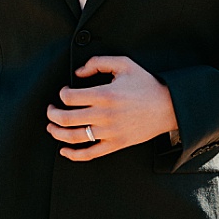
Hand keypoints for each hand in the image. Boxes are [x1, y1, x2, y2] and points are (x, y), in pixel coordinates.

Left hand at [45, 55, 176, 161]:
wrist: (169, 107)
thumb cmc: (146, 84)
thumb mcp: (123, 64)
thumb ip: (97, 63)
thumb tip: (78, 73)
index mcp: (105, 95)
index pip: (69, 98)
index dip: (61, 94)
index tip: (64, 92)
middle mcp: (105, 115)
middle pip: (67, 118)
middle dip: (52, 114)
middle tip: (50, 110)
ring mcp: (110, 132)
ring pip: (75, 137)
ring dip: (57, 133)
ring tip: (51, 127)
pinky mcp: (116, 144)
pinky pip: (91, 153)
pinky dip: (74, 154)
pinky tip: (64, 150)